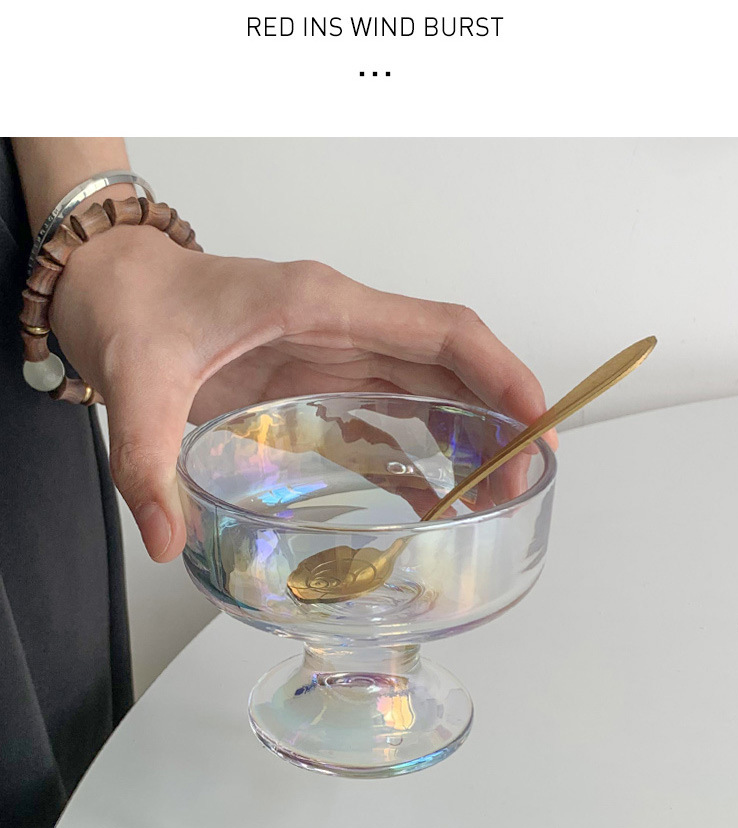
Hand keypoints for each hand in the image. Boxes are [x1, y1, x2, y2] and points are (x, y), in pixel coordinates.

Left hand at [51, 226, 554, 561]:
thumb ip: (147, 461)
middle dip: (499, 420)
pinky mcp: (318, 375)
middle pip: (451, 365)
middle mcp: (342, 323)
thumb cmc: (132, 309)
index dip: (500, 373)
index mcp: (320, 305)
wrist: (111, 286)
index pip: (440, 331)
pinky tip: (436, 494)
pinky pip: (389, 408)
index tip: (537, 422)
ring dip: (471, 435)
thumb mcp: (136, 384)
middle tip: (521, 486)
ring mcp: (334, 349)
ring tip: (494, 497)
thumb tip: (169, 540)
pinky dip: (422, 447)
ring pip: (431, 386)